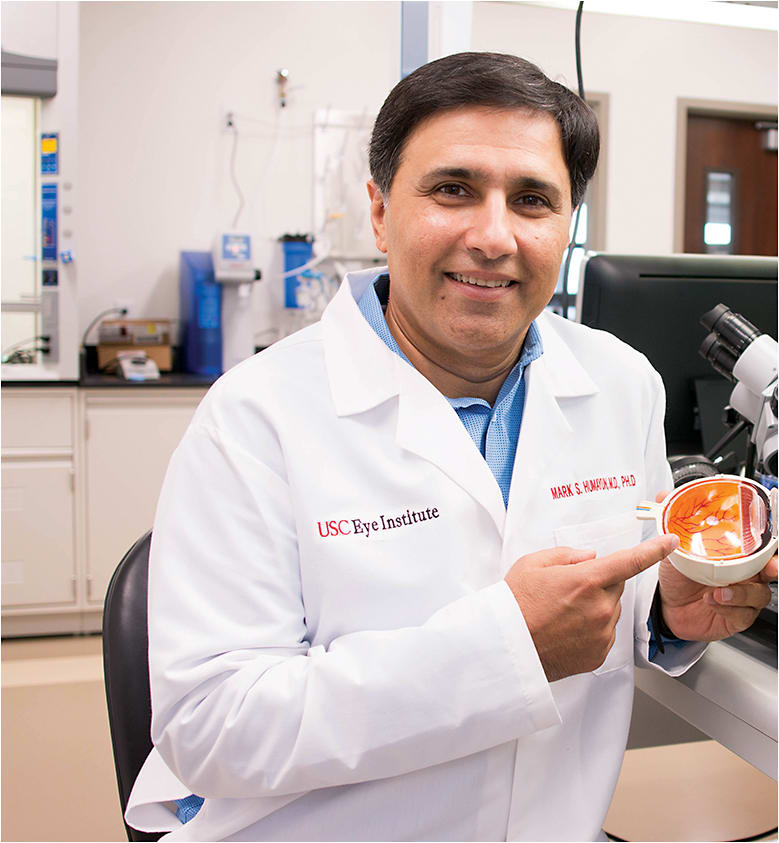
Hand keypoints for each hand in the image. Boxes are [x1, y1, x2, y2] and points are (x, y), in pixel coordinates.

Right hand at [505, 534, 677, 681]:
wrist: (507, 647)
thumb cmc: (515, 604)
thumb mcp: (532, 564)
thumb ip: (566, 554)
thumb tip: (590, 557)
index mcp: (586, 580)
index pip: (630, 561)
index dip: (654, 550)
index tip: (670, 542)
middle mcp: (600, 607)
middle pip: (615, 587)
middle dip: (599, 584)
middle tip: (568, 590)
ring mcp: (602, 633)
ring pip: (610, 611)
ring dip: (595, 608)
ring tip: (561, 614)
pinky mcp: (599, 654)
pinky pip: (605, 634)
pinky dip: (592, 629)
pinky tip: (566, 630)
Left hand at [654, 490, 777, 640]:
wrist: (667, 604)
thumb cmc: (679, 574)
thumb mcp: (674, 545)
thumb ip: (673, 520)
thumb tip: (665, 495)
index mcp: (735, 555)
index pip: (760, 547)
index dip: (770, 544)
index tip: (772, 542)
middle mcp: (743, 575)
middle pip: (770, 570)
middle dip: (773, 568)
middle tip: (768, 569)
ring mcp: (742, 596)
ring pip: (759, 594)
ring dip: (740, 593)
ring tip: (717, 591)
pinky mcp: (736, 617)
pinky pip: (742, 614)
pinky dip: (728, 608)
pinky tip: (713, 602)